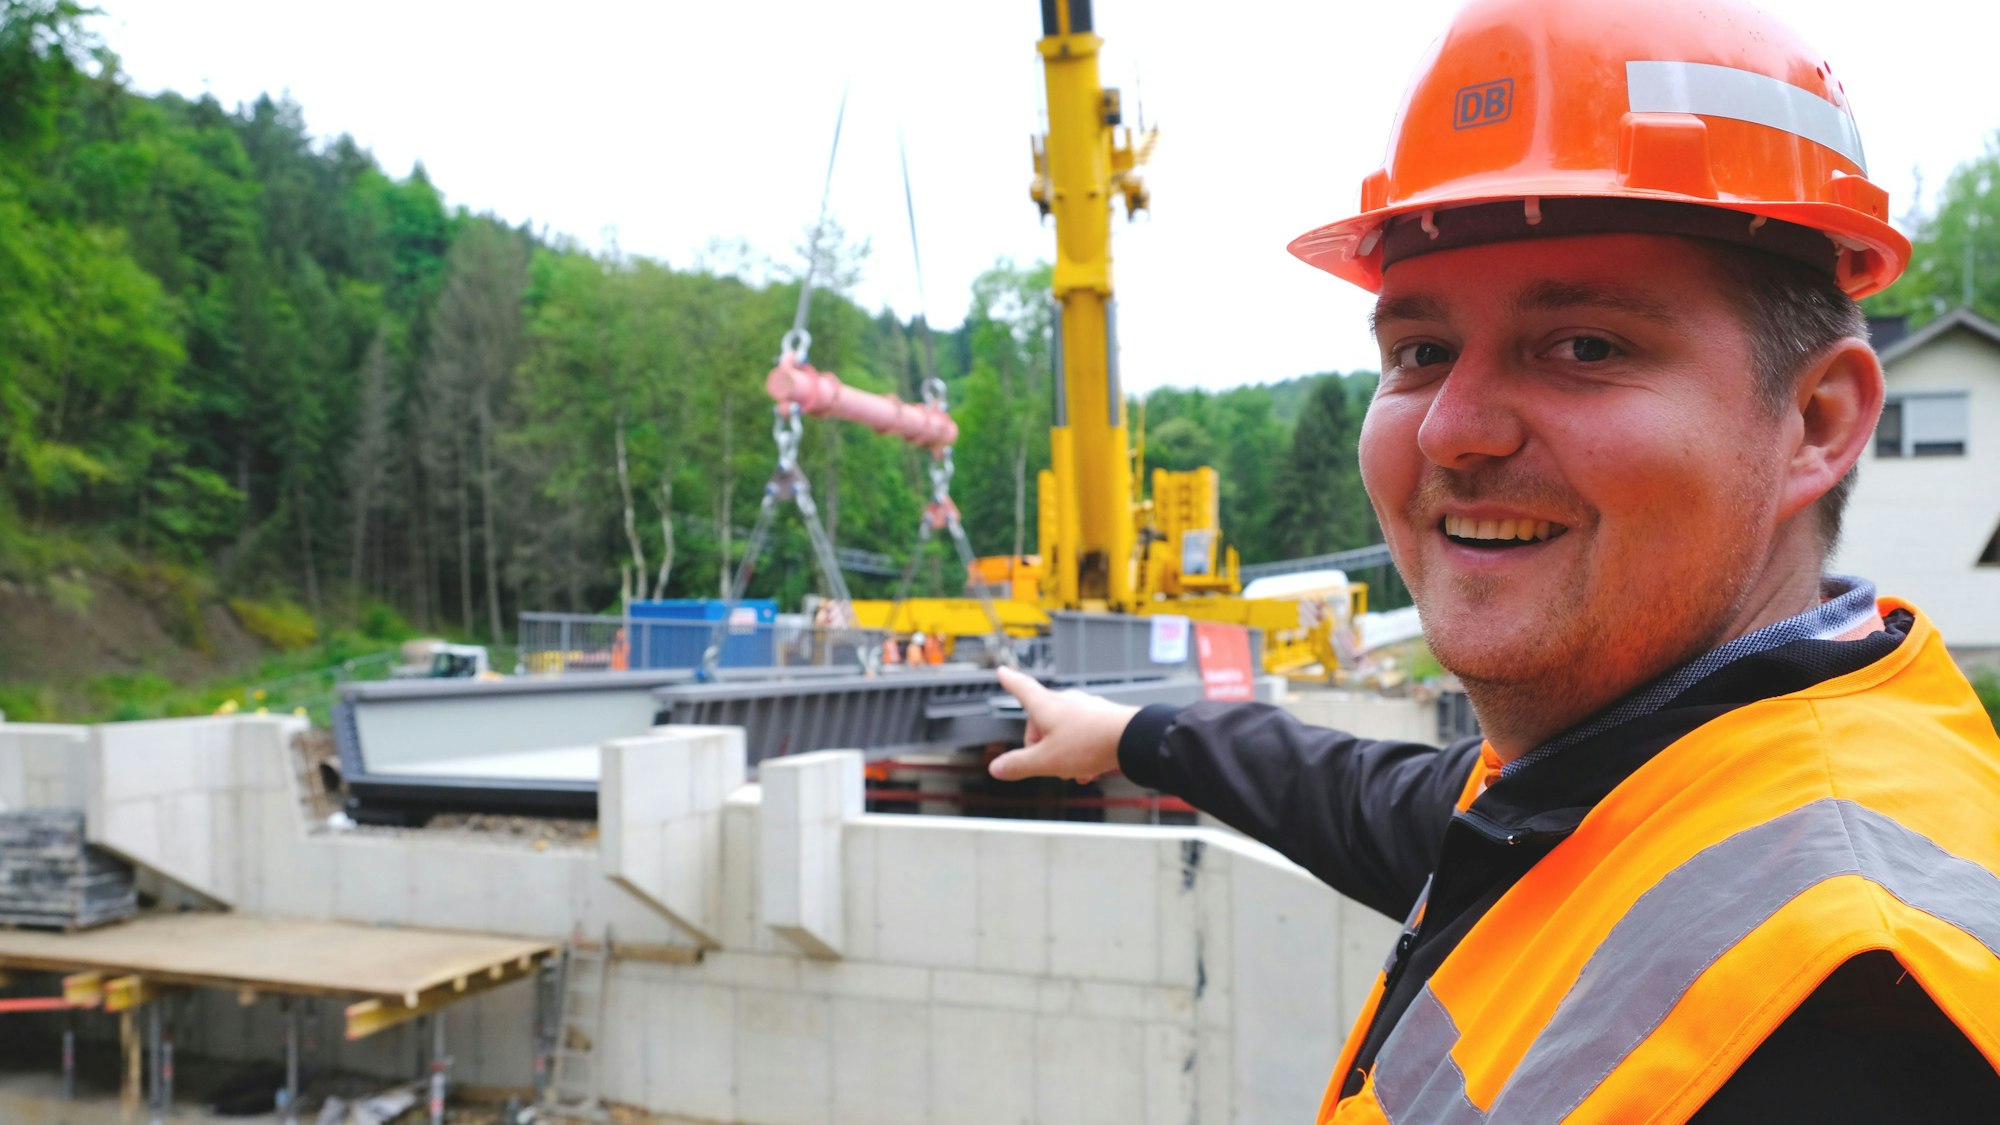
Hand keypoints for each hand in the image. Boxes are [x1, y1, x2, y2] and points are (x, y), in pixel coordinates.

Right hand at [988, 666, 1139, 783]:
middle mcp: (1065, 702)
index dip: (1010, 682)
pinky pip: (1084, 735)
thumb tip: (997, 768)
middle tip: (1049, 765)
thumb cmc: (1089, 744)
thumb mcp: (1046, 761)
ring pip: (1064, 731)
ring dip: (1064, 753)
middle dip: (1042, 746)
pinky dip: (1082, 752)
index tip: (1003, 672)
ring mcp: (1086, 707)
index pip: (1022, 689)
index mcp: (1046, 706)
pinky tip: (1091, 769)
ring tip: (1075, 771)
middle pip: (1042, 721)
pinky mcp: (1103, 717)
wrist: (1133, 739)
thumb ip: (1019, 765)